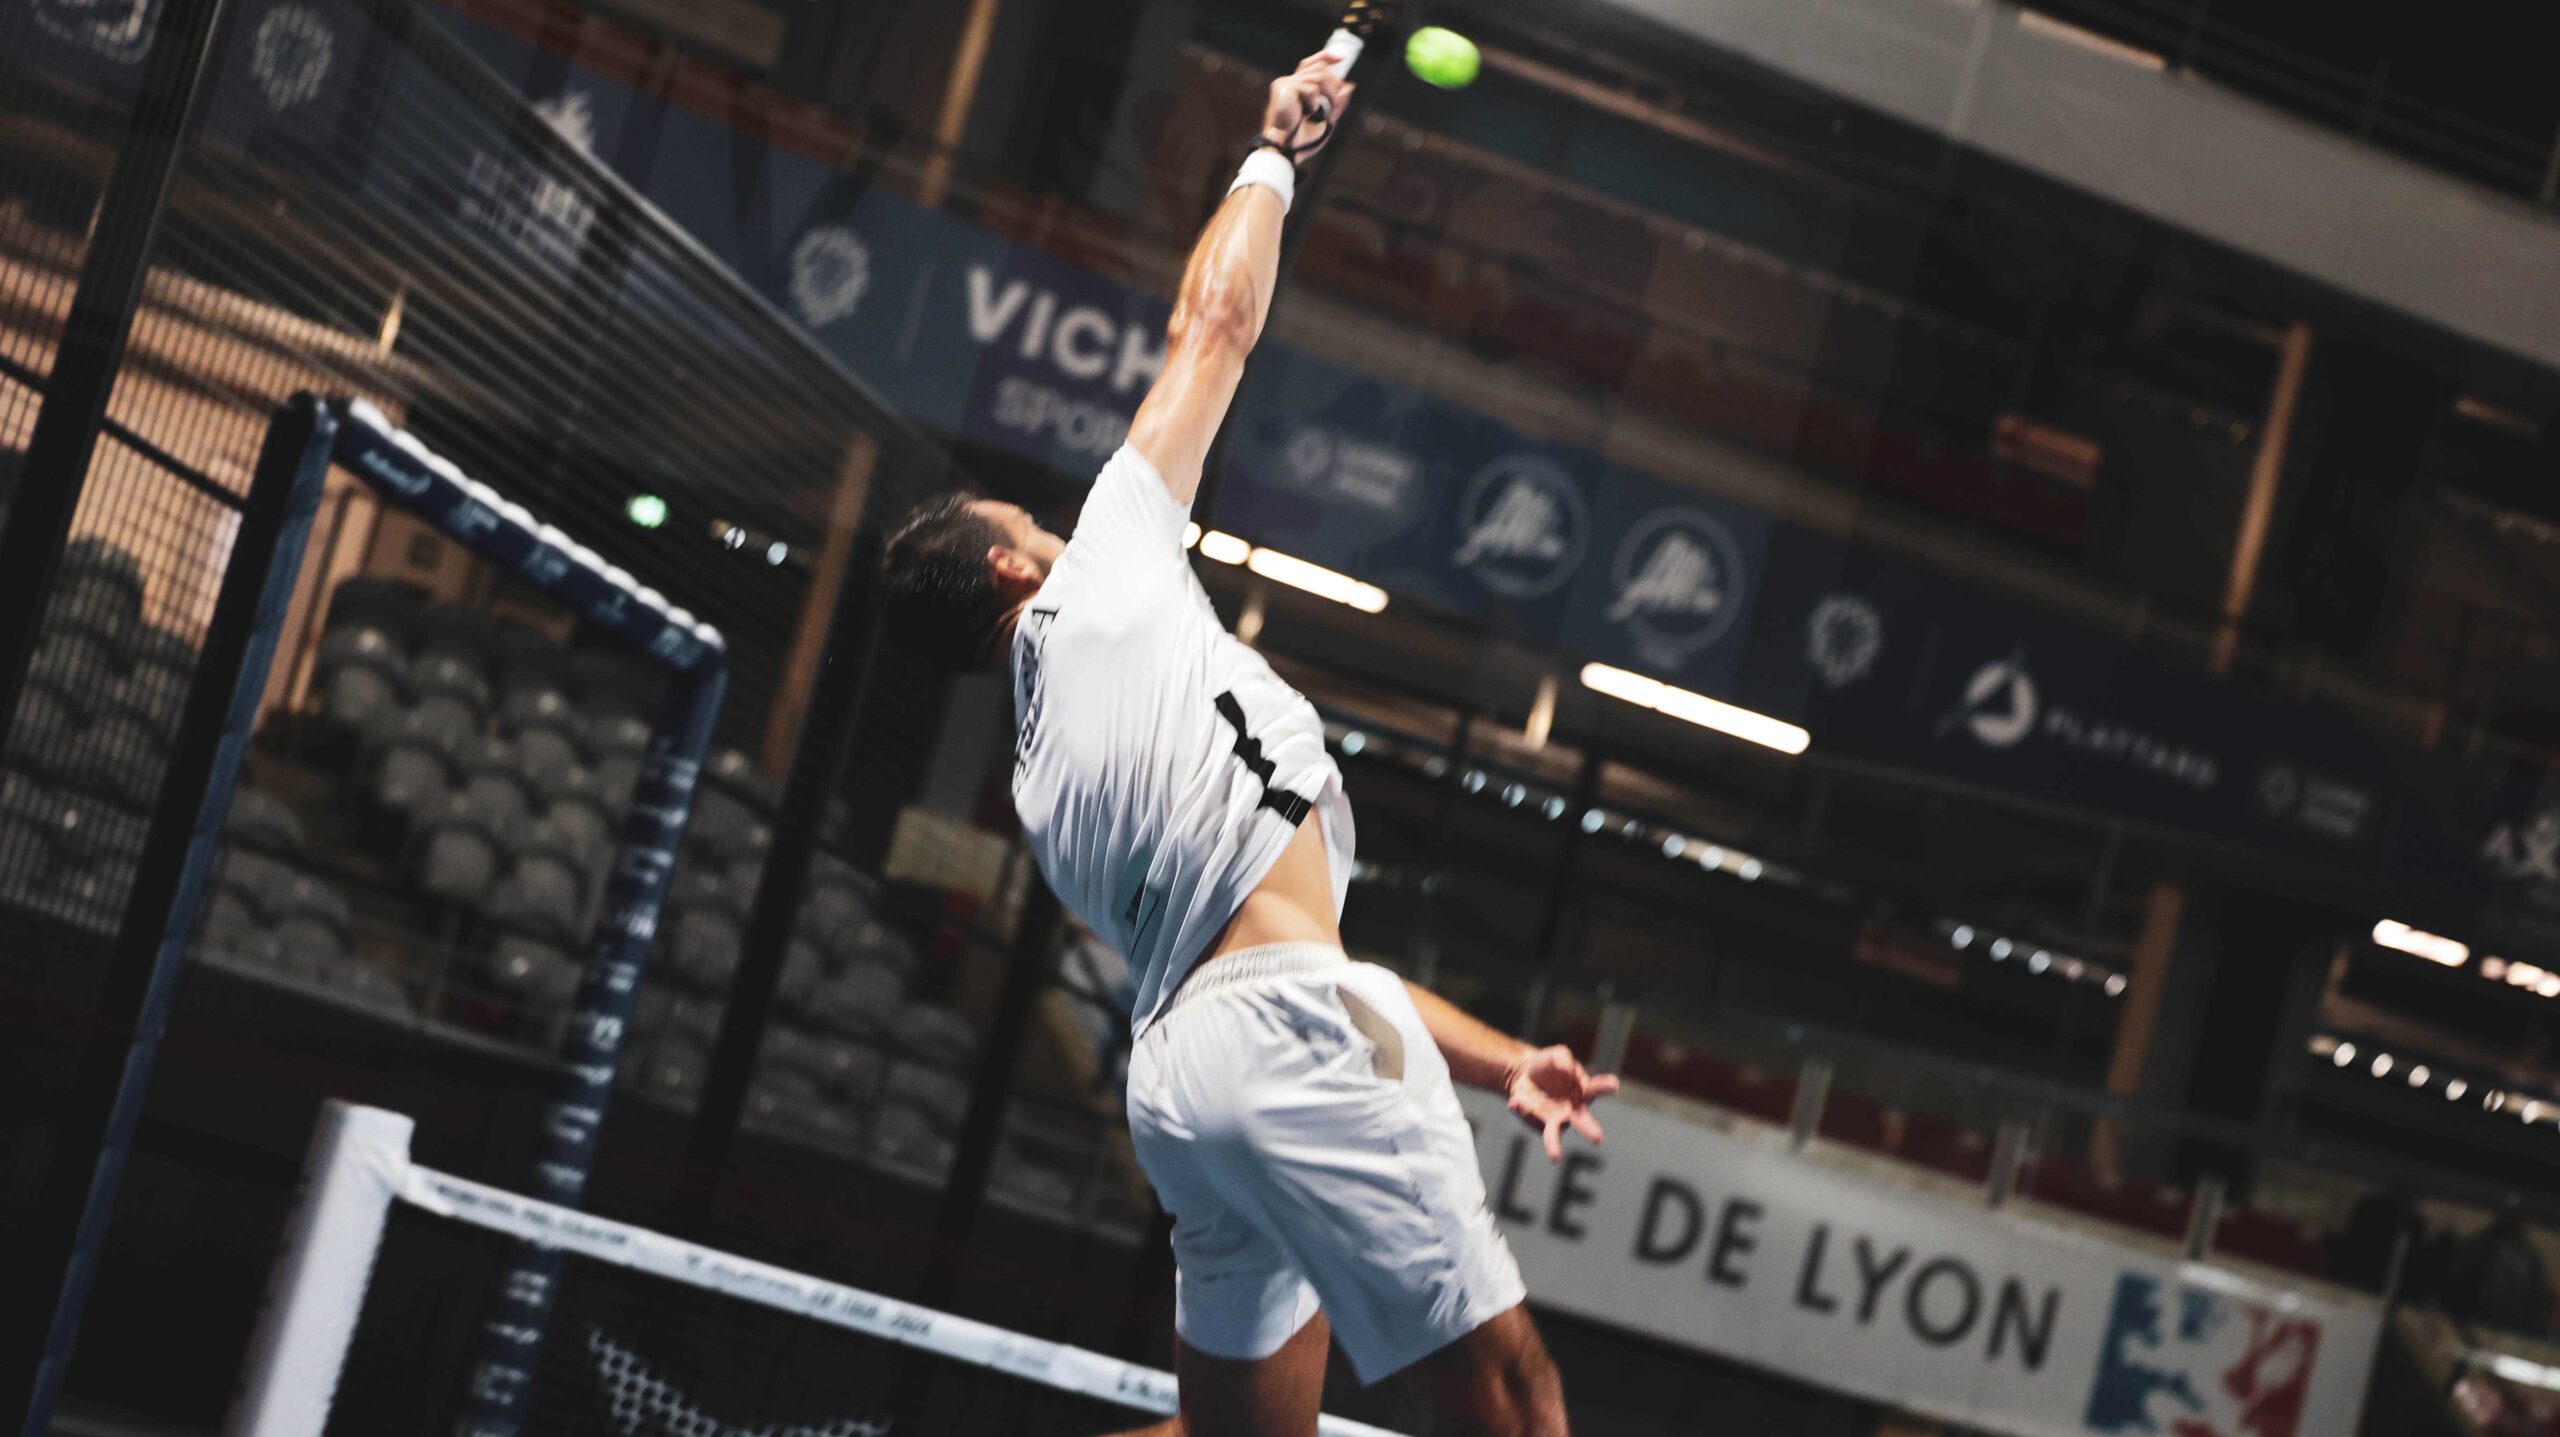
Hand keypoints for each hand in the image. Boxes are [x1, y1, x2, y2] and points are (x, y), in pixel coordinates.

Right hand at [1262, 51, 1356, 159]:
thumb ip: (1337, 104)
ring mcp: (1285, 83)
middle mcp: (1288, 82)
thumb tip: (1349, 85)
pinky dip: (1315, 102)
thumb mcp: (1327, 120)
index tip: (1340, 59)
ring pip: (1319, 77)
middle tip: (1334, 107)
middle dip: (1334, 87)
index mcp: (1294, 88)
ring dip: (1329, 96)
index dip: (1324, 57)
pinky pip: (1311, 88)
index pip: (1309, 64)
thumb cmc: (1302, 141)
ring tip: (1322, 114)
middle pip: (1319, 69)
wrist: (1289, 150)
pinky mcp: (1285, 88)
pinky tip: (1307, 113)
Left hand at [1503, 1045, 1620, 1162]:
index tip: (1614, 1084)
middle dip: (1589, 1130)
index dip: (1605, 1086)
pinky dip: (1522, 1110)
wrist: (1524, 1074)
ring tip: (1556, 1157)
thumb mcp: (1557, 1055)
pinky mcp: (1535, 1121)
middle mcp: (1572, 1110)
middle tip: (1597, 1138)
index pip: (1597, 1088)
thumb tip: (1567, 1069)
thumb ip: (1563, 1058)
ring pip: (1554, 1134)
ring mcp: (1553, 1119)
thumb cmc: (1549, 1066)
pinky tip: (1517, 1101)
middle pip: (1583, 1122)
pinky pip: (1530, 1119)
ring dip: (1553, 1144)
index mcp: (1583, 1091)